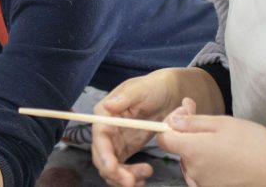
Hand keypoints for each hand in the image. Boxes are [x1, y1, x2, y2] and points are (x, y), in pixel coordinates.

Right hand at [92, 69, 184, 186]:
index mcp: (105, 113)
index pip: (99, 138)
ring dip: (122, 178)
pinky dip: (129, 177)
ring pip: (110, 167)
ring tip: (143, 179)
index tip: (113, 168)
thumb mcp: (141, 89)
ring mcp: (115, 141)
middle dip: (114, 172)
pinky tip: (142, 178)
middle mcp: (106, 129)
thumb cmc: (153, 87)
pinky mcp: (125, 149)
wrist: (167, 94)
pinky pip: (121, 168)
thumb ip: (125, 98)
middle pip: (101, 156)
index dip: (103, 155)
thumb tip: (109, 106)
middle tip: (131, 182)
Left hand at [157, 98, 265, 186]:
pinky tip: (224, 157)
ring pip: (190, 162)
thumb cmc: (252, 143)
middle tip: (208, 121)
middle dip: (188, 134)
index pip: (163, 138)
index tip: (186, 116)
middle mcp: (193, 171)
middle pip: (178, 149)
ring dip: (198, 150)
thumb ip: (193, 122)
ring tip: (220, 140)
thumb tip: (172, 121)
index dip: (170, 124)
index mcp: (192, 150)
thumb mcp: (222, 123)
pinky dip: (206, 164)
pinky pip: (200, 175)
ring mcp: (202, 184)